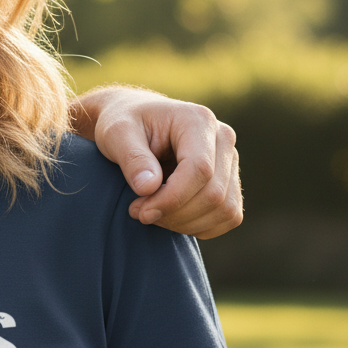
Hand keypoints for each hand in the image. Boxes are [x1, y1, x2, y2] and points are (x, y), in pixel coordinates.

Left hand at [70, 86, 241, 236]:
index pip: (200, 169)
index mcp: (198, 120)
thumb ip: (132, 158)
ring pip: (224, 210)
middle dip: (174, 214)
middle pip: (214, 194)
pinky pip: (228, 217)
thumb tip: (148, 187)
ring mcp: (230, 161)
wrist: (133, 121)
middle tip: (140, 212)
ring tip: (152, 213)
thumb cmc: (124, 123)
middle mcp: (222, 139)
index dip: (172, 199)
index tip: (140, 212)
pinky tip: (170, 217)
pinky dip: (199, 226)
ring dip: (186, 224)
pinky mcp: (230, 181)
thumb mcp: (117, 133)